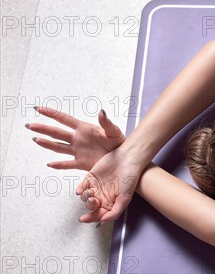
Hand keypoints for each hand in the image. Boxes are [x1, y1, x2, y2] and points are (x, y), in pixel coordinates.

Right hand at [29, 106, 132, 222]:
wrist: (125, 159)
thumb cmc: (120, 143)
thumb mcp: (115, 131)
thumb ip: (107, 122)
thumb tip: (101, 111)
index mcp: (84, 129)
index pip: (64, 119)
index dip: (52, 114)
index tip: (38, 108)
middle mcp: (78, 139)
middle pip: (57, 133)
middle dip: (43, 128)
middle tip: (29, 125)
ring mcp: (78, 151)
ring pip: (58, 147)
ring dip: (47, 144)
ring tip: (35, 139)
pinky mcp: (81, 163)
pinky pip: (68, 164)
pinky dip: (58, 165)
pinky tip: (50, 164)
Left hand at [75, 149, 140, 222]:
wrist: (127, 160)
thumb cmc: (129, 178)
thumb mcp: (125, 199)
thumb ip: (114, 212)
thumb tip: (103, 221)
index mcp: (110, 203)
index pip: (98, 214)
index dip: (91, 218)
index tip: (84, 219)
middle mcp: (103, 196)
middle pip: (90, 207)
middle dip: (90, 205)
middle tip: (93, 200)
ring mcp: (96, 187)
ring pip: (84, 198)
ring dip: (85, 197)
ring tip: (90, 192)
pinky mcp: (90, 178)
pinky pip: (81, 187)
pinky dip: (80, 189)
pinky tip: (82, 190)